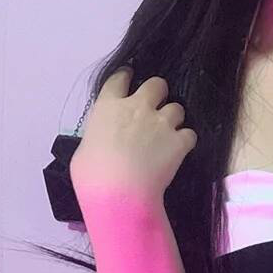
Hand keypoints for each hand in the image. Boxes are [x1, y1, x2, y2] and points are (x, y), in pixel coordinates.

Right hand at [70, 67, 197, 207]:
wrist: (119, 195)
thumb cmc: (92, 176)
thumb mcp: (83, 151)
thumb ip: (97, 137)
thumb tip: (103, 141)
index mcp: (108, 107)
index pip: (120, 78)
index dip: (126, 77)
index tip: (129, 79)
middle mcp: (137, 107)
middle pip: (157, 84)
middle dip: (158, 93)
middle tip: (155, 108)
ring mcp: (161, 123)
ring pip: (177, 108)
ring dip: (173, 119)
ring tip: (167, 134)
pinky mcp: (179, 141)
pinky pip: (189, 134)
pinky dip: (185, 141)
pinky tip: (178, 151)